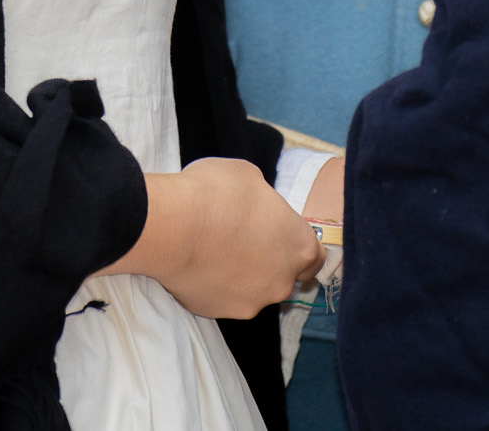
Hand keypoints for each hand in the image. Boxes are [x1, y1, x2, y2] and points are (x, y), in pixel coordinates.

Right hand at [98, 158, 323, 320]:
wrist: (174, 226)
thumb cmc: (217, 194)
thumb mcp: (250, 177)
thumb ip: (264, 201)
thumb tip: (257, 208)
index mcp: (299, 247)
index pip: (315, 259)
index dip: (297, 248)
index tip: (279, 238)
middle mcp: (282, 282)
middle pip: (282, 276)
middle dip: (265, 261)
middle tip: (238, 239)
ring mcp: (251, 302)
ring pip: (252, 290)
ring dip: (240, 276)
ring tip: (212, 251)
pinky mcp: (219, 312)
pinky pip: (222, 298)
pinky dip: (214, 286)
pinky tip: (196, 264)